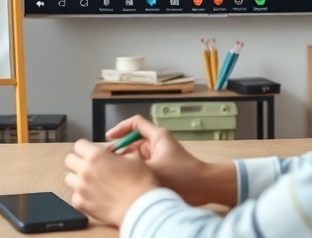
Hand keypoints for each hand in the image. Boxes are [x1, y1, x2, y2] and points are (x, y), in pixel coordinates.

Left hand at [63, 139, 157, 226]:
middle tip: (90, 165)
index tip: (91, 151)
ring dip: (78, 177)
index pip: (79, 145)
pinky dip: (81, 195)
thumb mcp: (134, 158)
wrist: (141, 207)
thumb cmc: (140, 183)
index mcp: (97, 156)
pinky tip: (94, 195)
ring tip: (92, 181)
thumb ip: (119, 153)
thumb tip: (114, 154)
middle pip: (69, 160)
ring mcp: (81, 188)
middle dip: (79, 160)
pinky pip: (74, 196)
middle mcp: (85, 171)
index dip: (86, 147)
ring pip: (69, 178)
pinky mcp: (81, 204)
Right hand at [107, 115, 235, 206]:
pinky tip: (125, 182)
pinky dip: (134, 172)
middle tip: (107, 163)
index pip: (136, 123)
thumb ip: (132, 165)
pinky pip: (142, 167)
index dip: (120, 128)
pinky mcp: (161, 170)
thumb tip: (113, 164)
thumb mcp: (152, 168)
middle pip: (133, 143)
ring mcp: (159, 157)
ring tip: (113, 174)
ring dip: (126, 164)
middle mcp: (157, 144)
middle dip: (120, 152)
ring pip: (136, 157)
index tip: (108, 138)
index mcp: (157, 137)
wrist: (204, 187)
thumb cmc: (182, 175)